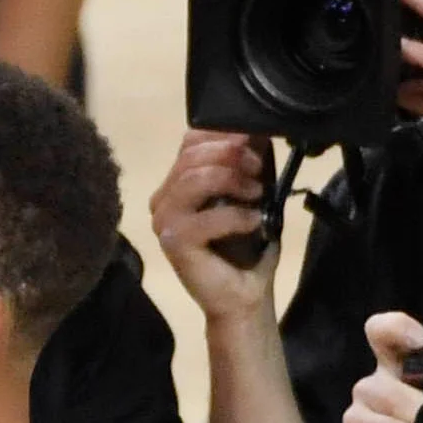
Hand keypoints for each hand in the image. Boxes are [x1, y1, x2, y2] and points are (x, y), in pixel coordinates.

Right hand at [148, 130, 284, 320]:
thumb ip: (249, 162)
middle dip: (231, 155)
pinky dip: (236, 216)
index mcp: (177, 183)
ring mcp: (164, 221)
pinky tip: (254, 221)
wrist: (244, 294)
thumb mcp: (253, 193)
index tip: (256, 143)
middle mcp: (163, 199)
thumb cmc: (246, 245)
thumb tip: (258, 128)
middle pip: (190, 155)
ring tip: (257, 193)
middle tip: (258, 171)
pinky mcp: (173, 243)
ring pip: (193, 178)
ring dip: (232, 180)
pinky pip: (204, 218)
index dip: (224, 134)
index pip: (190, 140)